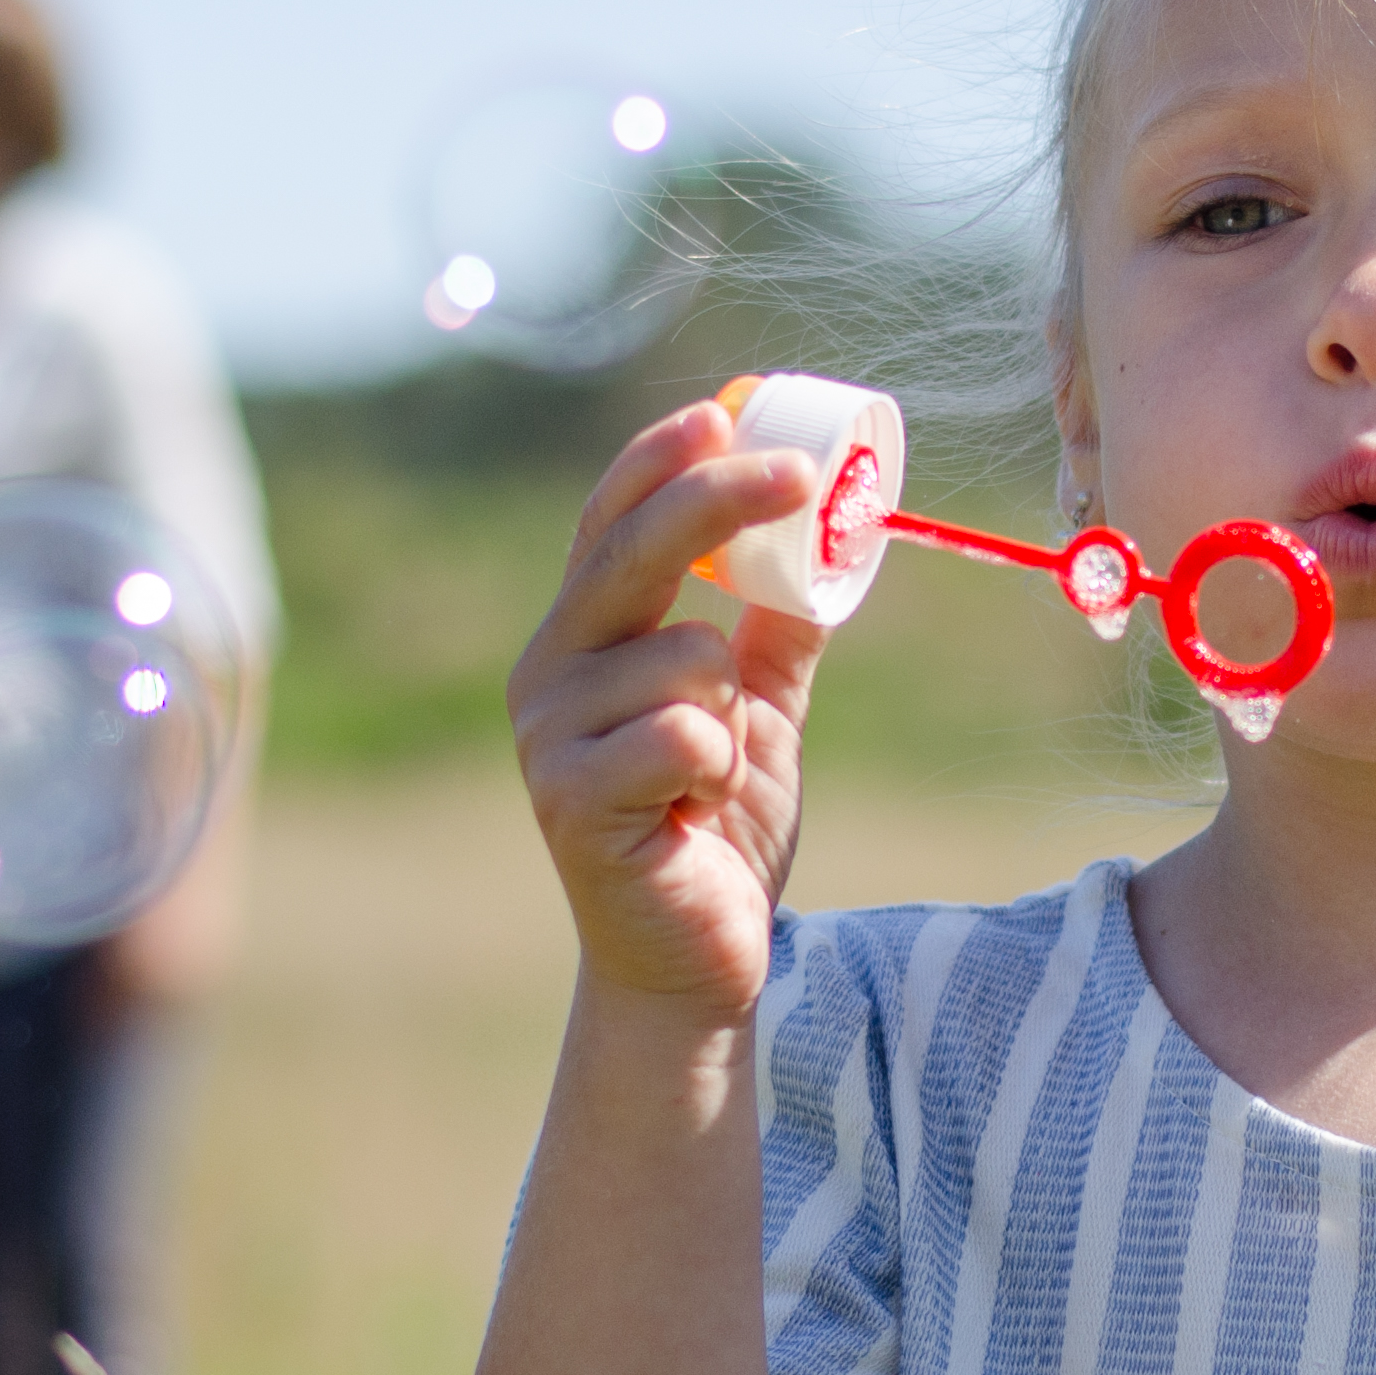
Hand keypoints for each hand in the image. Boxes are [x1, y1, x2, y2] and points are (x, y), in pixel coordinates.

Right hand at [506, 402, 826, 1016]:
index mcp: (584, 639)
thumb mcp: (758, 712)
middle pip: (630, 553)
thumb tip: (826, 541)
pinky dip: (719, 768)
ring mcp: (550, 737)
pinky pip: (683, 736)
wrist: (694, 961)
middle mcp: (549, 673)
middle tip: (802, 474)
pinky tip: (693, 815)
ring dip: (734, 710)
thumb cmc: (715, 831)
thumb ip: (774, 632)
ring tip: (712, 776)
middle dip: (718, 503)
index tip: (723, 414)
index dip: (660, 464)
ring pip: (685, 657)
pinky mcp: (571, 802)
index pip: (610, 523)